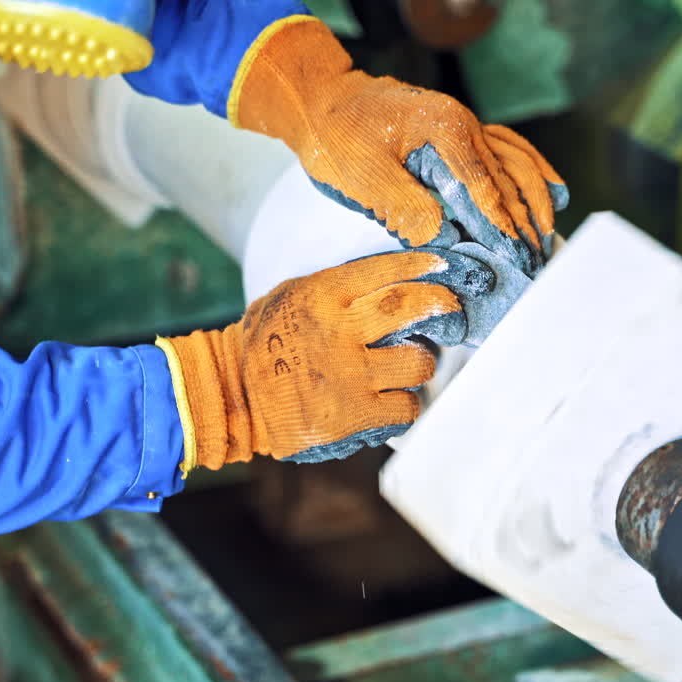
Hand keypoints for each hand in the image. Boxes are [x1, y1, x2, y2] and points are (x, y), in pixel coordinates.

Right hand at [156, 248, 492, 470]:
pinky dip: (404, 404)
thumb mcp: (289, 297)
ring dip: (422, 363)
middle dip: (441, 306)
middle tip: (450, 310)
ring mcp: (348, 375)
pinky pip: (405, 406)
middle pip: (412, 307)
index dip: (422, 266)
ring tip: (408, 365)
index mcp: (321, 295)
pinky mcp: (352, 415)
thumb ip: (334, 288)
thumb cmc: (265, 344)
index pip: (386, 270)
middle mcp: (338, 331)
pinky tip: (390, 400)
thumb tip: (394, 278)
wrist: (231, 397)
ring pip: (419, 361)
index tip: (443, 265)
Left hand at [232, 17, 567, 276]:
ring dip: (536, 199)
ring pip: (516, 162)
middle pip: (508, 178)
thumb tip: (444, 238)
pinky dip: (532, 169)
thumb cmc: (338, 138)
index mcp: (444, 131)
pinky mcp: (460, 130)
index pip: (484, 188)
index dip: (503, 227)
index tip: (517, 259)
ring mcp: (466, 124)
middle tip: (537, 260)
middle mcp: (464, 124)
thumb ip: (403, 206)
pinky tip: (551, 188)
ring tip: (548, 234)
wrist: (324, 101)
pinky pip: (508, 148)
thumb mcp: (363, 176)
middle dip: (526, 222)